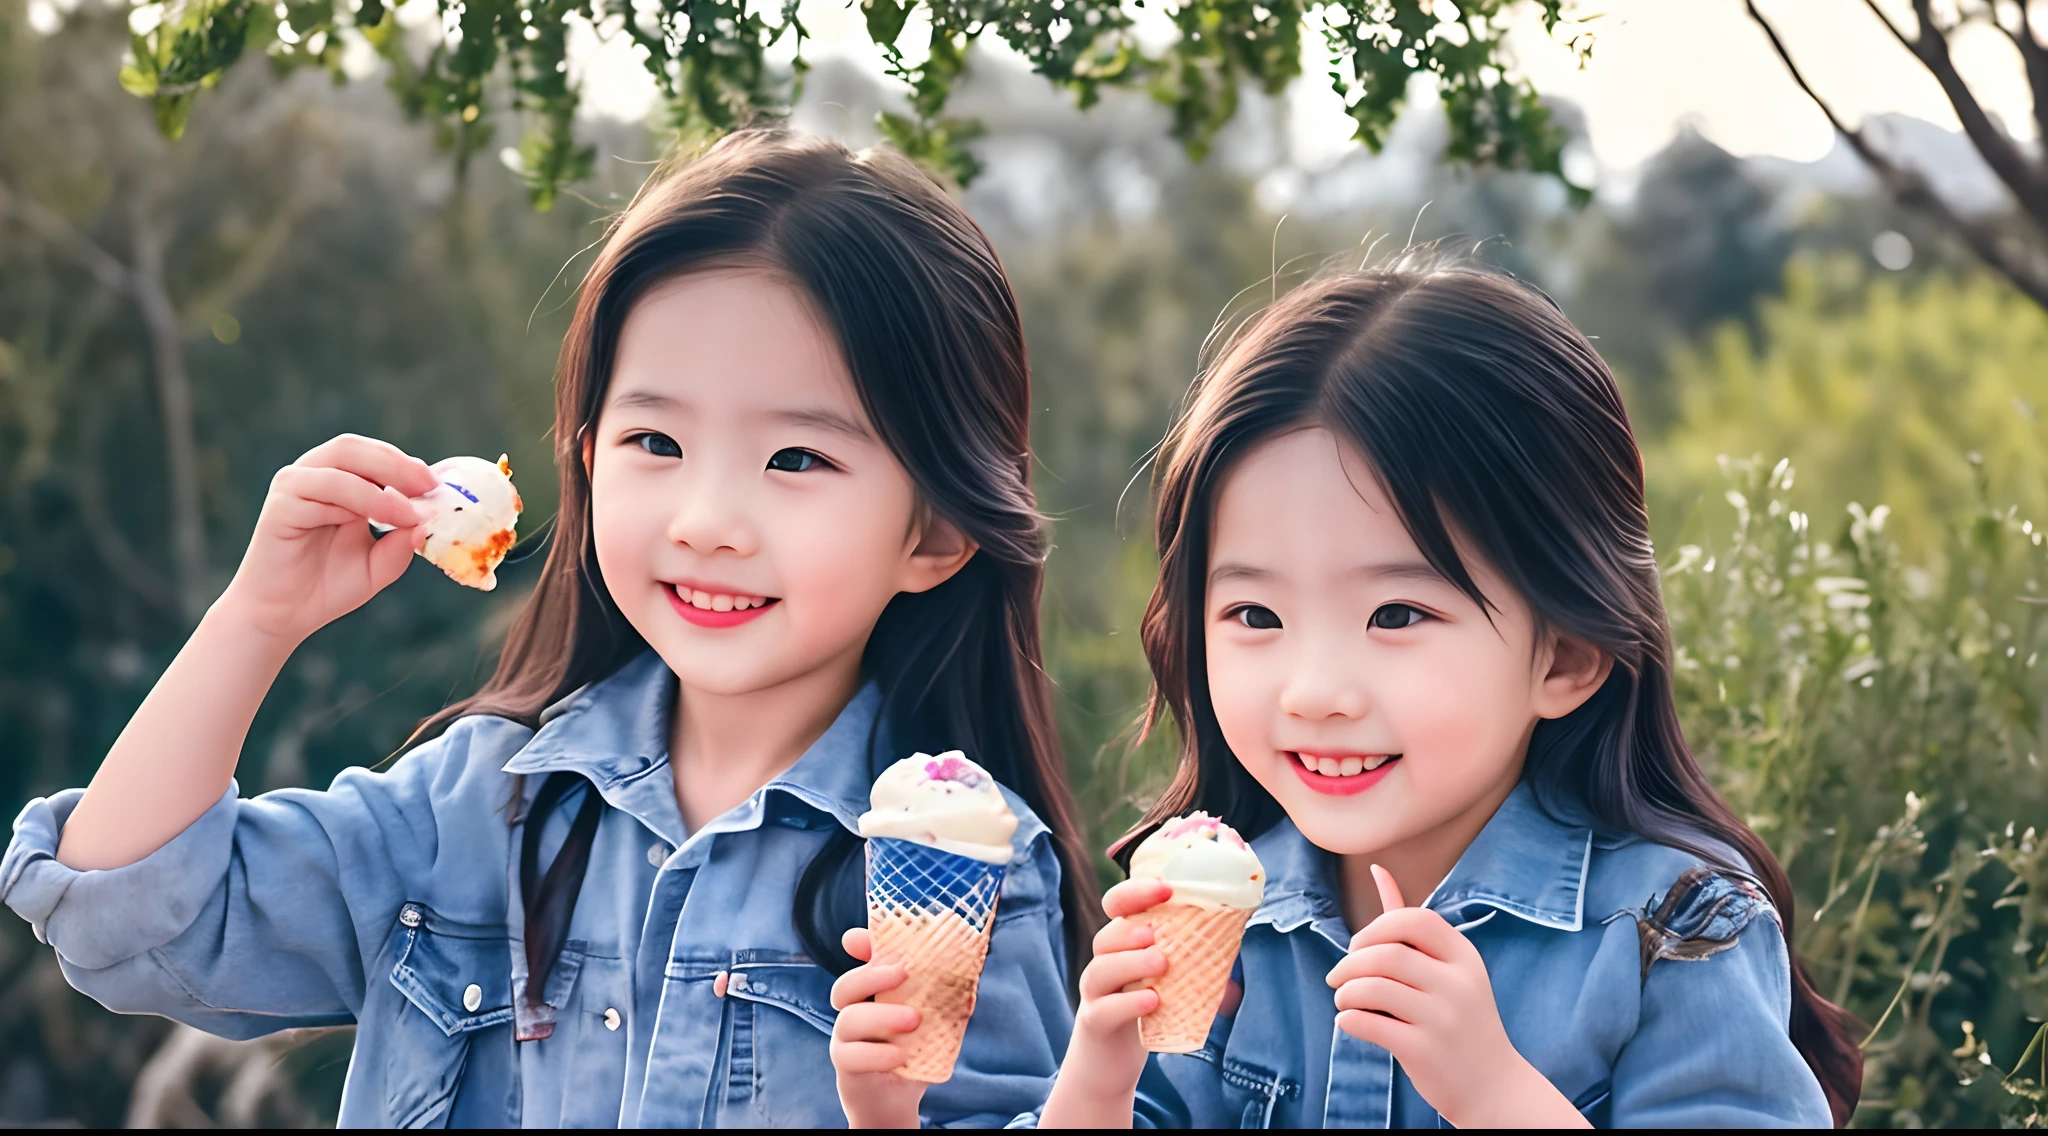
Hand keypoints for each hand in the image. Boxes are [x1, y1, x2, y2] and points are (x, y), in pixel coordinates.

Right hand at [215, 434, 439, 645]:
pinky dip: (354, 500)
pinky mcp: (280, 506)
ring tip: (407, 512)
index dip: (405, 463)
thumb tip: (426, 522)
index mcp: (338, 483)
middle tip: (427, 485)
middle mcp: (313, 477)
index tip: (438, 485)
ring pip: (340, 464)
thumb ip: (400, 544)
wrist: (284, 617)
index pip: (372, 455)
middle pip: (353, 447)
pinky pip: (320, 489)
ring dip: (380, 485)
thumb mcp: (378, 566)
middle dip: (395, 463)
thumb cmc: (328, 586)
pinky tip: (374, 521)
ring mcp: (294, 488)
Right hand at [828, 927, 926, 1128]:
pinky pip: (853, 1056)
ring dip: (882, 1016)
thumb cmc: (914, 1053)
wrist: (898, 1100)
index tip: (861, 938)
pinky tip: (900, 1055)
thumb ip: (942, 995)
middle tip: (904, 972)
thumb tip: (967, 967)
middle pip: (846, 987)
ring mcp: (845, 1040)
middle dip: (872, 975)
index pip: (861, 963)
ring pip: (849, 1019)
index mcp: (872, 995)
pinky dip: (877, 1053)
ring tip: (915, 1020)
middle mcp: (853, 1012)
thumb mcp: (932, 1020)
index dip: (861, 946)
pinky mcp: (847, 1067)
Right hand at [1039, 878, 1174, 1127]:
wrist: (1107, 1066)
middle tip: (1158, 932)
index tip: (1166, 889)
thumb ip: (1194, 962)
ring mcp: (1096, 994)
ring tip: (1161, 963)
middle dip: (1131, 928)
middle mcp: (1104, 963)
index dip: (1135, 892)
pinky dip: (1127, 1003)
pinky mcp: (1095, 1024)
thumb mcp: (1166, 982)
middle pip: (1107, 935)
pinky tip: (1152, 1001)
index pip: (1118, 906)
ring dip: (1131, 962)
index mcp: (1123, 945)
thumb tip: (1237, 942)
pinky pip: (1104, 1009)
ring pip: (1101, 969)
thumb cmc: (1142, 1014)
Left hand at [1326, 865, 1587, 1128]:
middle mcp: (1458, 984)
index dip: (1375, 928)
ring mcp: (1444, 1019)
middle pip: (1387, 955)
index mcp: (1464, 956)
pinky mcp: (1426, 1052)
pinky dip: (1349, 1020)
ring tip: (1343, 1001)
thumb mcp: (1448, 967)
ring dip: (1345, 993)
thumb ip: (1409, 924)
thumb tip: (1377, 868)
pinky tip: (1349, 1022)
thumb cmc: (1459, 1018)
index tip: (1358, 948)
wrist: (1493, 1087)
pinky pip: (1370, 1025)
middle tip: (1337, 979)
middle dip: (1349, 964)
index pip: (1414, 919)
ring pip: (1373, 989)